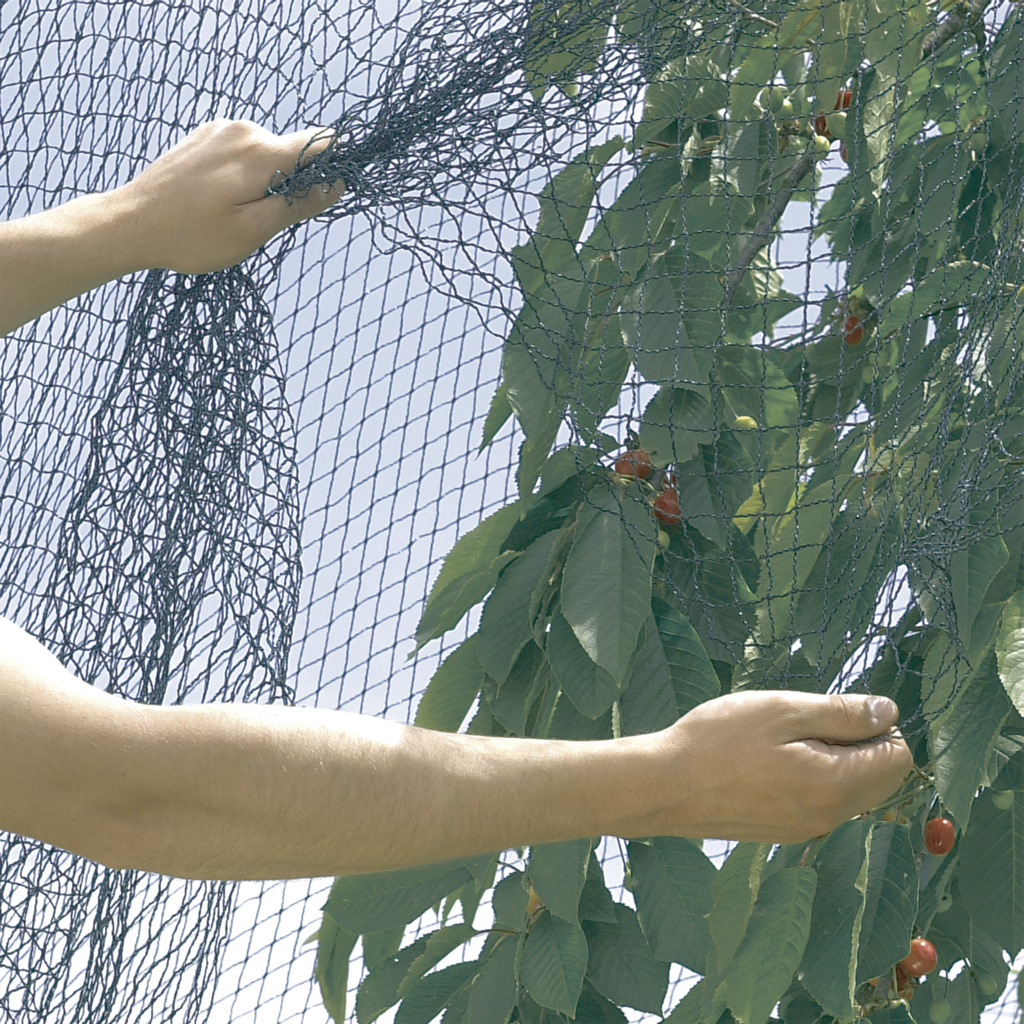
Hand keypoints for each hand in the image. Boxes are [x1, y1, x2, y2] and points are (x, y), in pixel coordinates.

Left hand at [113, 118, 344, 274]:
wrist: (129, 223)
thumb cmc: (191, 235)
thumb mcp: (253, 230)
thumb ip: (298, 205)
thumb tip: (336, 186)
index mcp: (260, 152)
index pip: (320, 142)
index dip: (332, 167)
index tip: (325, 196)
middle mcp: (242, 130)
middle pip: (292, 153)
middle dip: (290, 185)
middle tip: (259, 220)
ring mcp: (219, 130)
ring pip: (266, 156)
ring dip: (263, 183)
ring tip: (230, 213)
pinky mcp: (203, 136)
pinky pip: (241, 154)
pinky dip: (241, 177)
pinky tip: (215, 201)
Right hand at [640, 690, 912, 844]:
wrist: (664, 785)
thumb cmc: (718, 739)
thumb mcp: (782, 710)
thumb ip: (842, 712)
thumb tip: (889, 712)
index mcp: (836, 784)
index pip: (899, 757)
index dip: (876, 725)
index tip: (832, 710)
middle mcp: (829, 816)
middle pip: (881, 779)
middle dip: (859, 745)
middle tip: (806, 722)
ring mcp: (806, 829)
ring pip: (849, 791)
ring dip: (833, 761)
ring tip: (781, 740)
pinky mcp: (783, 832)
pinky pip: (821, 803)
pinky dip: (811, 779)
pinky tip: (767, 762)